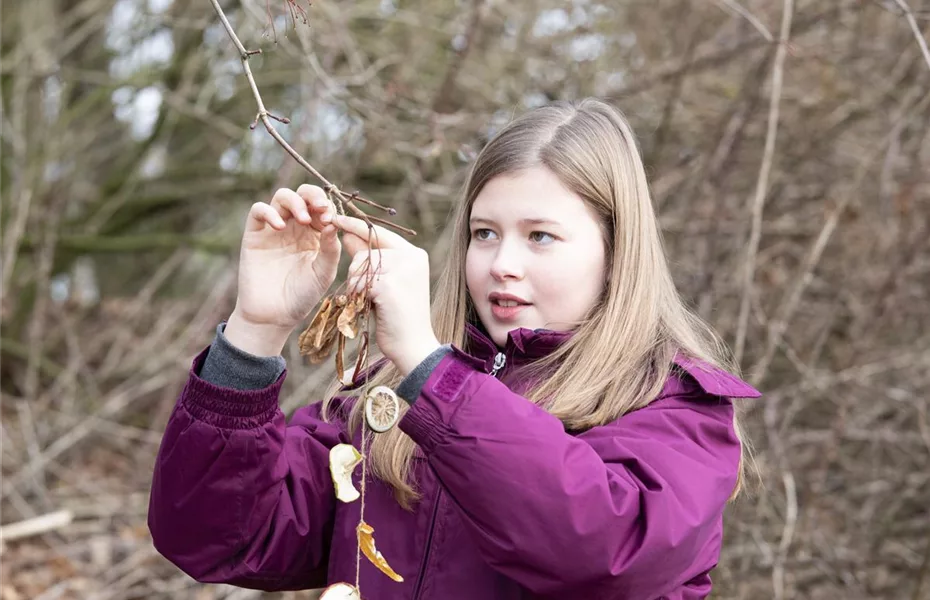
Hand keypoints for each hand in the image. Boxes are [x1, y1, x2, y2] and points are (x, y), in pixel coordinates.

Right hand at [226, 185, 339, 355]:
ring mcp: (274, 228)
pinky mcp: (255, 234)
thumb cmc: (302, 295)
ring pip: (282, 197)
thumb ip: (330, 248)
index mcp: (315, 233)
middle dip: (313, 196)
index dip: (329, 207)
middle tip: (321, 208)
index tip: (332, 217)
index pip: (322, 208)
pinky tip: (279, 226)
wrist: (274, 315)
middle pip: (303, 195)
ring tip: (302, 219)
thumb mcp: (323, 273)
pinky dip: (268, 212)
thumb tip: (334, 223)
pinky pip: (258, 211)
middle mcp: (295, 226)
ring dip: (294, 202)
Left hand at [336, 215, 439, 375]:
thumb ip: (371, 258)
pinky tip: (369, 308)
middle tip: (367, 293)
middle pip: (366, 251)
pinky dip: (356, 296)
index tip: (337, 220)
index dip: (357, 227)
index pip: (380, 233)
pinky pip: (357, 281)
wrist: (413, 346)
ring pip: (359, 266)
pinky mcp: (389, 284)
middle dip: (357, 271)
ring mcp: (401, 270)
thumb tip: (347, 234)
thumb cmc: (398, 316)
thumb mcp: (387, 282)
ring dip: (356, 286)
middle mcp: (411, 257)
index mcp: (415, 254)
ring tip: (372, 303)